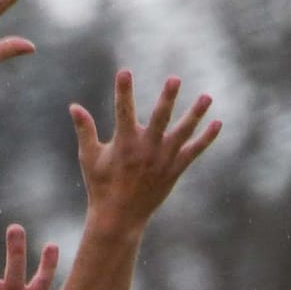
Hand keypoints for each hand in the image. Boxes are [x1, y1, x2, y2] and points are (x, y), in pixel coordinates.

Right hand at [71, 70, 219, 237]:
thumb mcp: (89, 158)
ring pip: (182, 133)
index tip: (124, 71)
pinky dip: (206, 139)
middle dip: (166, 98)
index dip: (123, 91)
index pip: (122, 111)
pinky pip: (193, 152)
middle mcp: (146, 150)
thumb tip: (73, 106)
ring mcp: (163, 160)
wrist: (119, 218)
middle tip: (174, 79)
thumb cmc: (101, 186)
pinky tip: (217, 123)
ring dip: (195, 115)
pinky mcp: (174, 170)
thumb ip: (85, 130)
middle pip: (159, 119)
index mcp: (124, 144)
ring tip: (207, 97)